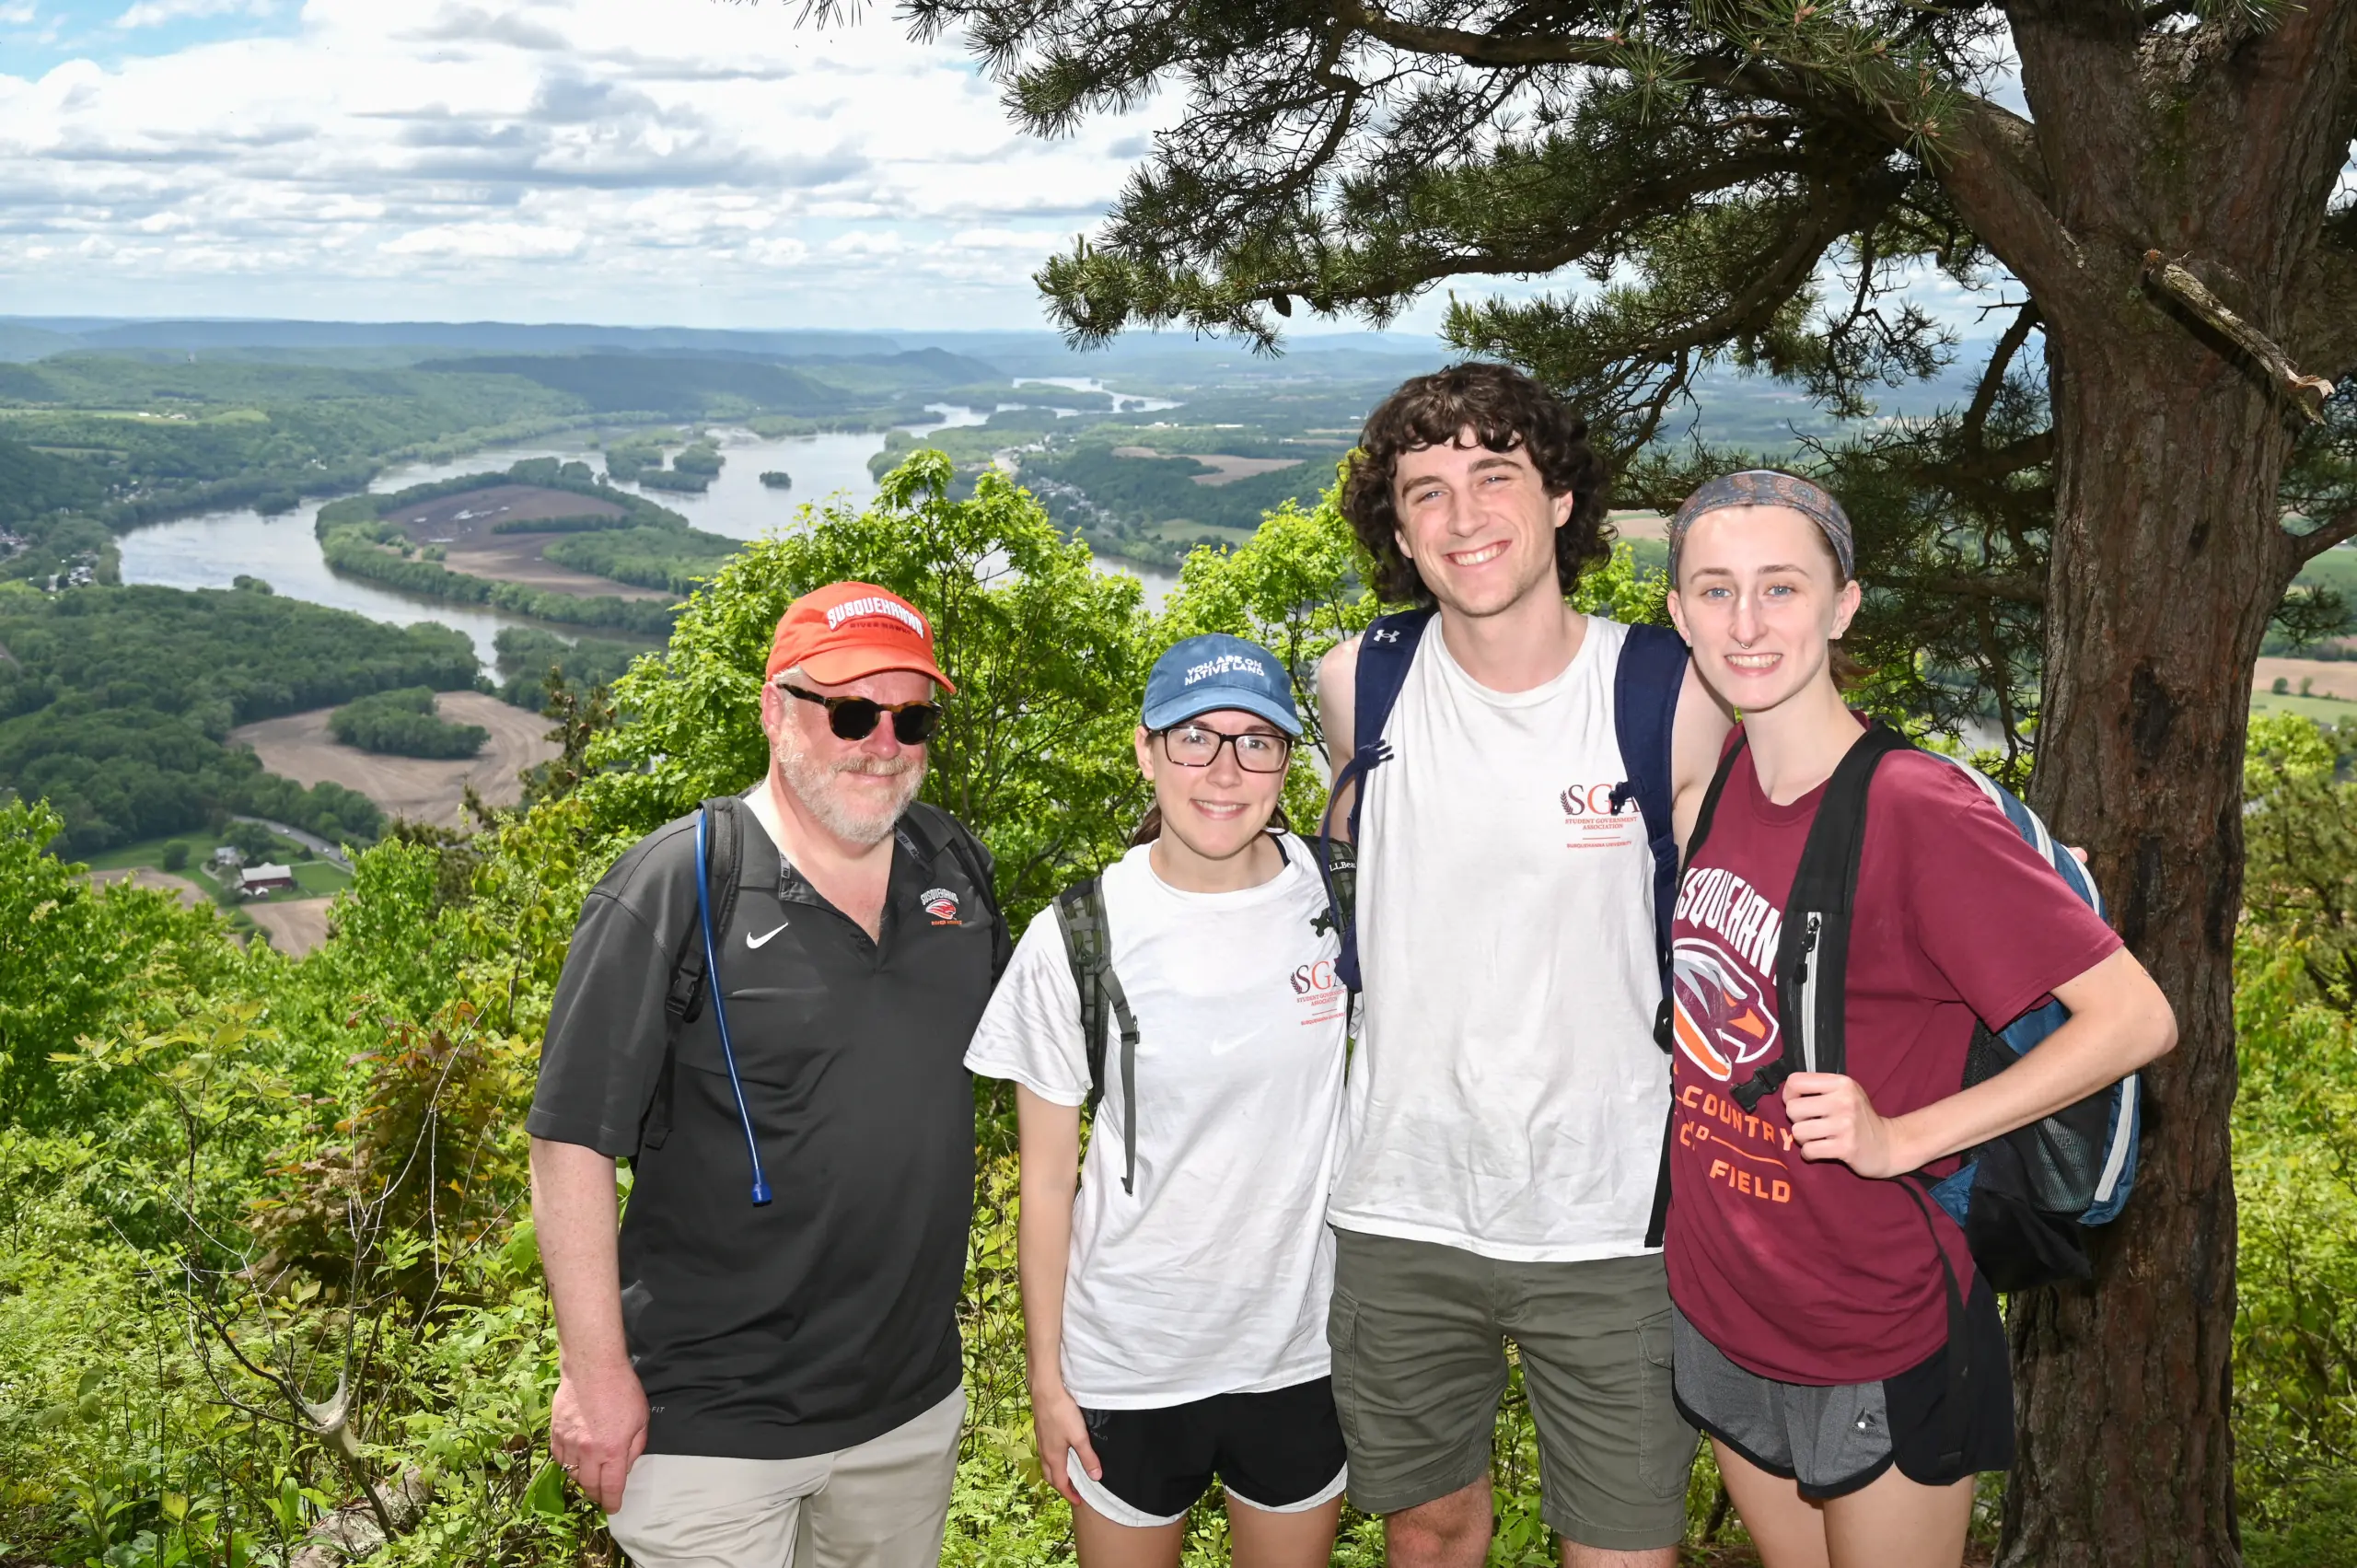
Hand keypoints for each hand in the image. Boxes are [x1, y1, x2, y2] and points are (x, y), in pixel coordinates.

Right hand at [549, 1361, 648, 1513]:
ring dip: (582, 1478)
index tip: (614, 1508)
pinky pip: (559, 1458)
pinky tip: (575, 1459)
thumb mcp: (641, 1420)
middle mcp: (589, 1452)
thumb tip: (625, 1467)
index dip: (612, 1502)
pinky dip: (567, 1463)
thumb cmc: (622, 1390)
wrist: (593, 1367)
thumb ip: (634, 1448)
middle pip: (589, 1485)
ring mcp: (569, 1442)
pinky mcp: (555, 1432)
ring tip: (590, 1476)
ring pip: (572, 1473)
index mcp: (613, 1450)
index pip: (611, 1487)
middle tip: (603, 1495)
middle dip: (597, 1494)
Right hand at [1031, 1383, 1101, 1507]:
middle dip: (1061, 1486)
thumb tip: (1096, 1478)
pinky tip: (1061, 1452)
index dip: (1069, 1494)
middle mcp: (1044, 1452)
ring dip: (1056, 1473)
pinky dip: (1053, 1461)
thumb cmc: (1062, 1413)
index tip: (1079, 1502)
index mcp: (1053, 1457)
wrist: (1045, 1391)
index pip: (1060, 1483)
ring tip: (1068, 1473)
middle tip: (1073, 1490)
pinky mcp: (1041, 1431)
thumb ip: (1088, 1457)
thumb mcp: (1079, 1437)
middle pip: (1050, 1476)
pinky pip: (1046, 1454)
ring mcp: (1041, 1441)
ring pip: (1046, 1464)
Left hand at [1782, 1072, 1905, 1177]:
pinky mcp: (1846, 1147)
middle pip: (1792, 1109)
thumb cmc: (1859, 1117)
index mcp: (1841, 1083)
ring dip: (1803, 1139)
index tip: (1799, 1104)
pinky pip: (1809, 1150)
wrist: (1888, 1145)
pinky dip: (1810, 1153)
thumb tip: (1786, 1095)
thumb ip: (1819, 1089)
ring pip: (1798, 1131)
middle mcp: (1844, 1101)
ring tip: (1817, 1138)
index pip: (1795, 1081)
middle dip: (1797, 1120)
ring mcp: (1846, 1125)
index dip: (1789, 1095)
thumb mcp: (1845, 1093)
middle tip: (1812, 1124)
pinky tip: (1821, 1150)